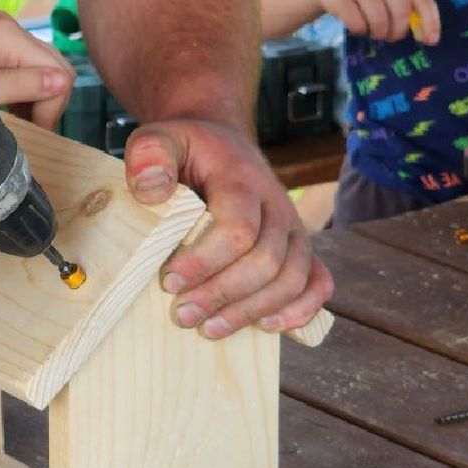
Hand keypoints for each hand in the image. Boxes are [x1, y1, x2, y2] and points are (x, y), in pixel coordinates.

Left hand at [0, 12, 75, 128]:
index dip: (51, 106)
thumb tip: (62, 83)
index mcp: (6, 34)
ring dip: (35, 95)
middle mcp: (7, 25)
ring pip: (39, 65)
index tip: (32, 131)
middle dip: (47, 99)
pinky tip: (7, 106)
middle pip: (53, 64)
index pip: (58, 71)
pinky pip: (21, 63)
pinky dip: (22, 87)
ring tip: (16, 120)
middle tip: (28, 128)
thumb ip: (20, 87)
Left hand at [124, 118, 332, 337]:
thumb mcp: (158, 138)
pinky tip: (266, 327)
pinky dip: (299, 310)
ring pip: (292, 278)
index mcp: (243, 179)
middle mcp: (277, 206)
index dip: (204, 261)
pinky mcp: (299, 248)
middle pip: (266, 261)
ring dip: (251, 310)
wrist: (220, 142)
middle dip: (223, 294)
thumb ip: (150, 156)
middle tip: (182, 314)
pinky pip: (318, 283)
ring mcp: (293, 229)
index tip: (168, 281)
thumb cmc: (186, 149)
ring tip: (209, 329)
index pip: (237, 228)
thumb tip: (151, 191)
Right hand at [319, 0, 440, 43]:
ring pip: (379, 20)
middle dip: (399, 30)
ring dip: (379, 33)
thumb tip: (428, 36)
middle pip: (401, 11)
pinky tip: (358, 24)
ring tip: (375, 31)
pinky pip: (358, 24)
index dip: (429, 20)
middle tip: (393, 36)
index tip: (431, 40)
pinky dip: (361, 31)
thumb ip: (412, 5)